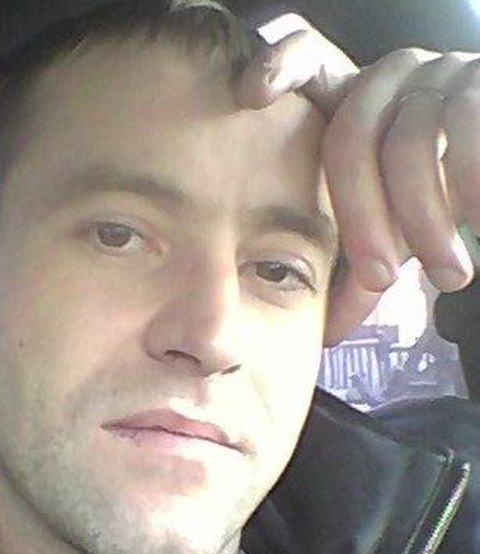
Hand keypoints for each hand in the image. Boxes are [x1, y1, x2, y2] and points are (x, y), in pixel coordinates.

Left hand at [236, 15, 479, 344]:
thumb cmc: (432, 198)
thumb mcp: (390, 226)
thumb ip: (355, 263)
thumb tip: (324, 336)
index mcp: (352, 104)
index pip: (309, 65)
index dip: (279, 69)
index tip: (249, 95)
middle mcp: (387, 80)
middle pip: (349, 139)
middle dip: (361, 217)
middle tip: (379, 278)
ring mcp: (437, 77)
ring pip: (409, 145)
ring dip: (424, 219)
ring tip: (448, 274)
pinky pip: (468, 131)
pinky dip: (469, 183)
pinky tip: (479, 219)